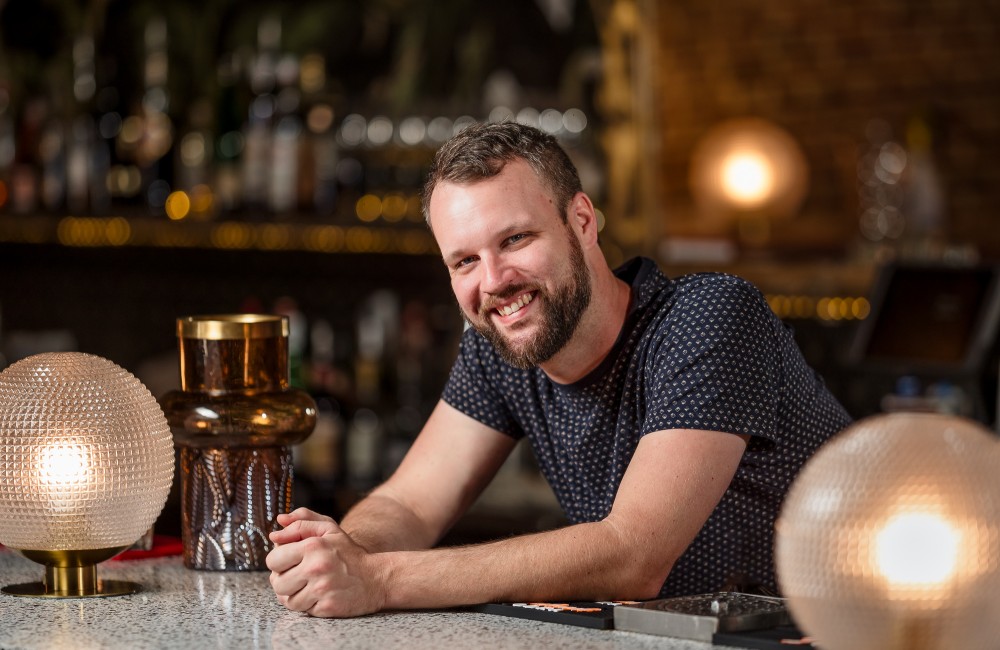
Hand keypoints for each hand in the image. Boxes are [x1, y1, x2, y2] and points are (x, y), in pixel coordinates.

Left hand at [266, 508, 386, 617]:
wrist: (375, 578)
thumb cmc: (348, 553)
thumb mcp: (328, 529)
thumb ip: (301, 521)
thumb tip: (276, 526)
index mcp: (312, 546)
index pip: (272, 560)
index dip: (279, 562)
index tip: (292, 561)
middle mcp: (316, 567)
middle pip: (276, 583)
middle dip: (285, 580)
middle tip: (300, 575)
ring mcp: (321, 589)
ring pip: (286, 600)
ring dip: (294, 595)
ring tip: (309, 586)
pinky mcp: (327, 607)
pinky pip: (302, 610)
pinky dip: (307, 605)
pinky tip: (319, 595)